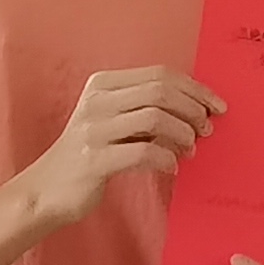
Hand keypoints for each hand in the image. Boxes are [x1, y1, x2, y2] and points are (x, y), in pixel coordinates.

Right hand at [21, 67, 220, 235]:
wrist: (46, 190)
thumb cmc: (90, 155)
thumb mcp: (113, 121)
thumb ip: (144, 109)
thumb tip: (196, 109)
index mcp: (103, 84)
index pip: (160, 74)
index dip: (195, 88)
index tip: (217, 106)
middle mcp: (97, 100)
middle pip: (161, 91)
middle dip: (193, 109)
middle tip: (206, 129)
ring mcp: (94, 129)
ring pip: (156, 118)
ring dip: (183, 134)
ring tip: (190, 149)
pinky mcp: (95, 160)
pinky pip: (144, 152)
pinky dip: (166, 159)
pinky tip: (171, 167)